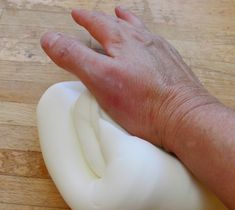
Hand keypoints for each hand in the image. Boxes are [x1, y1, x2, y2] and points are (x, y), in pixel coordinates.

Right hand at [40, 6, 216, 150]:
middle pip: (122, 23)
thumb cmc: (143, 102)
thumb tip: (50, 38)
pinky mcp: (172, 65)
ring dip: (129, 23)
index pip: (98, 23)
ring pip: (140, 31)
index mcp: (123, 41)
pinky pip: (156, 44)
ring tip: (123, 17)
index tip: (77, 15)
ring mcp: (161, 52)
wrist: (183, 117)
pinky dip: (147, 39)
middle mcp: (144, 41)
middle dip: (107, 19)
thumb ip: (74, 57)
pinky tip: (149, 44)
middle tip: (101, 15)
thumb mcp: (100, 79)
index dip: (84, 18)